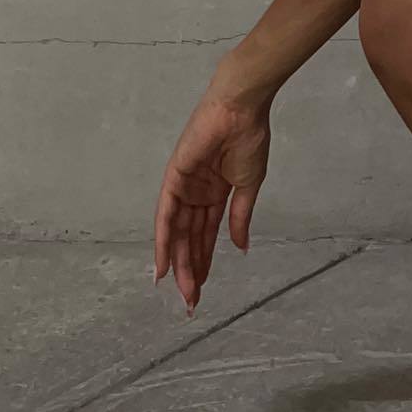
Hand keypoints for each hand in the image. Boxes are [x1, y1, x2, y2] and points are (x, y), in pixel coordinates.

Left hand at [152, 81, 273, 313]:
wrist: (241, 111)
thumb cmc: (249, 140)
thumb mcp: (249, 185)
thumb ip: (240, 217)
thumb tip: (239, 247)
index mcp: (215, 193)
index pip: (206, 234)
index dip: (205, 261)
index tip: (204, 287)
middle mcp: (195, 194)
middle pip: (189, 239)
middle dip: (191, 269)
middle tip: (191, 300)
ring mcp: (183, 187)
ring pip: (177, 233)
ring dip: (178, 262)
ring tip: (183, 291)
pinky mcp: (173, 179)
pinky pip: (165, 215)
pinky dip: (162, 240)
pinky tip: (162, 265)